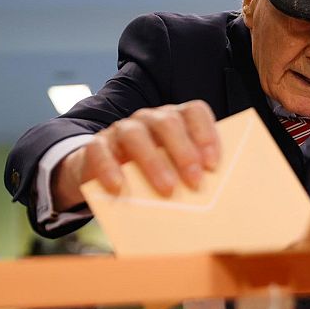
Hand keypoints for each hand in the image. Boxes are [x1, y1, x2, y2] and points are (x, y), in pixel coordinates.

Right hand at [51, 100, 220, 210]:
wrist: (104, 173)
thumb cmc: (152, 172)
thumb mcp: (173, 169)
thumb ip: (190, 172)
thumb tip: (212, 195)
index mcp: (174, 119)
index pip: (193, 112)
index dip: (206, 134)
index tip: (213, 164)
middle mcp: (149, 119)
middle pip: (168, 123)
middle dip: (184, 152)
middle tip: (195, 181)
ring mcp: (121, 129)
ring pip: (136, 135)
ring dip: (153, 163)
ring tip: (167, 189)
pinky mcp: (96, 145)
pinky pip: (100, 152)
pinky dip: (110, 169)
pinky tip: (119, 187)